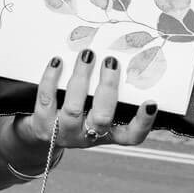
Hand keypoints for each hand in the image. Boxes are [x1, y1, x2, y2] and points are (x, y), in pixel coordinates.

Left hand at [17, 49, 158, 150]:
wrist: (41, 137)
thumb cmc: (78, 118)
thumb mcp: (98, 114)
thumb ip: (110, 98)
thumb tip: (129, 63)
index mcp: (109, 134)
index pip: (133, 135)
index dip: (144, 122)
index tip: (152, 102)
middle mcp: (88, 136)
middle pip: (103, 117)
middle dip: (108, 88)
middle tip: (111, 62)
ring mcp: (64, 132)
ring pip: (74, 107)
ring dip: (81, 78)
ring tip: (86, 55)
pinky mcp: (42, 124)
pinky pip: (47, 99)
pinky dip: (51, 79)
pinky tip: (57, 61)